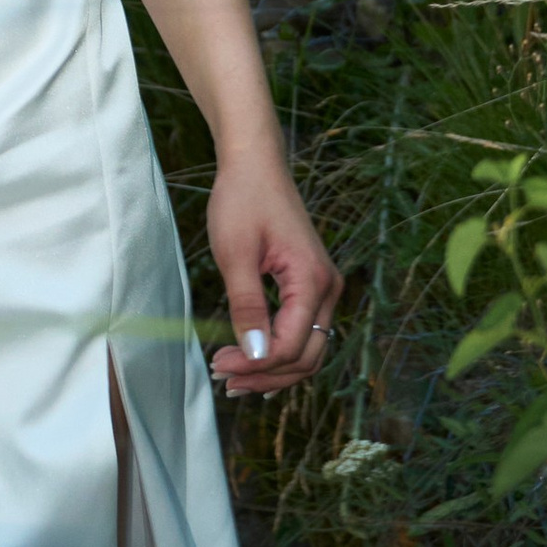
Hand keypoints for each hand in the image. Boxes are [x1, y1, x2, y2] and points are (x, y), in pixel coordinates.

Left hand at [206, 147, 339, 397]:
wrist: (255, 164)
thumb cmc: (243, 200)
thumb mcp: (236, 254)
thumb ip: (248, 307)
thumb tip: (255, 355)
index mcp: (312, 281)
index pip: (291, 345)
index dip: (256, 364)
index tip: (218, 366)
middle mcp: (327, 289)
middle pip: (307, 356)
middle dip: (266, 375)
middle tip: (224, 382)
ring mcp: (323, 287)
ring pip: (307, 348)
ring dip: (273, 368)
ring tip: (233, 378)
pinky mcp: (311, 285)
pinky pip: (302, 330)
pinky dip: (279, 350)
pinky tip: (253, 360)